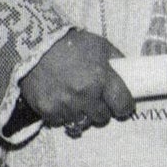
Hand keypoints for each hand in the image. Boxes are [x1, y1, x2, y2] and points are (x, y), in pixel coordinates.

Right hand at [19, 30, 133, 133]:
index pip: (123, 105)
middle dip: (102, 109)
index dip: (125, 105)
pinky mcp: (48, 112)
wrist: (35, 45)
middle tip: (96, 98)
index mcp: (101, 78)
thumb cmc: (71, 43)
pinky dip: (64, 114)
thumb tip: (130, 72)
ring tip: (76, 98)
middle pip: (103, 117)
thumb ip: (117, 60)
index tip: (122, 103)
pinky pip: (63, 122)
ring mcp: (66, 106)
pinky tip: (60, 99)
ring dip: (82, 112)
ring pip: (83, 122)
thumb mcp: (100, 45)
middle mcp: (85, 95)